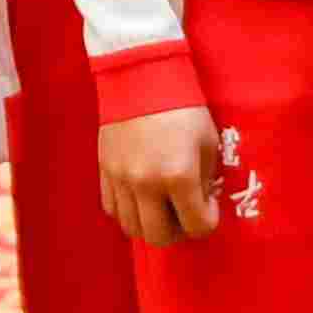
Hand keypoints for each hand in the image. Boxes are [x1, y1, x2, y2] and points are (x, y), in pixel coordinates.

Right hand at [96, 104, 221, 246]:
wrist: (140, 76)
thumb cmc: (182, 106)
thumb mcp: (207, 141)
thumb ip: (206, 179)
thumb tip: (201, 202)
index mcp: (179, 176)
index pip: (197, 226)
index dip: (209, 220)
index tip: (209, 205)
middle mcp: (146, 184)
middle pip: (159, 237)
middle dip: (178, 231)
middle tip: (185, 213)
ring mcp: (121, 179)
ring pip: (132, 227)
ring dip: (150, 224)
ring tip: (162, 207)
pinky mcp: (104, 170)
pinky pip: (112, 208)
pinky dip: (128, 211)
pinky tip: (140, 197)